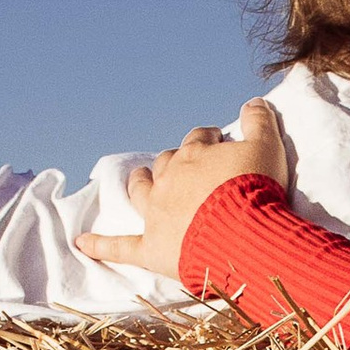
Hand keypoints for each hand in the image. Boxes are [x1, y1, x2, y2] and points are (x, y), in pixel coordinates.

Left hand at [76, 99, 289, 283]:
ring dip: (139, 183)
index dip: (207, 140)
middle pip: (166, 163)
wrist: (244, 234)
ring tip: (138, 179)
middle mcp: (170, 179)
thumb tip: (254, 101)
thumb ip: (260, 122)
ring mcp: (157, 213)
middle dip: (173, 161)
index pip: (197, 139)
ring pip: (140, 191)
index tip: (217, 142)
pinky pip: (120, 247)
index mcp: (195, 156)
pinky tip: (82, 244)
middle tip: (186, 167)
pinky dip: (100, 245)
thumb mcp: (268, 148)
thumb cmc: (257, 190)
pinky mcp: (151, 248)